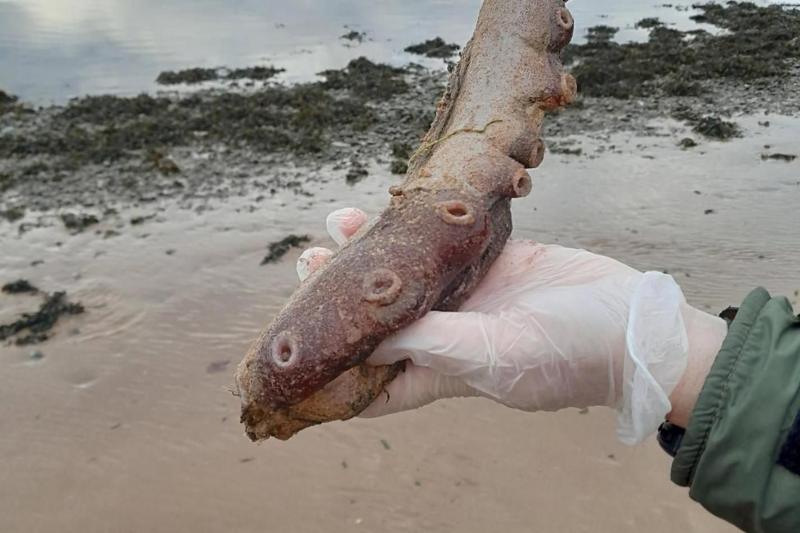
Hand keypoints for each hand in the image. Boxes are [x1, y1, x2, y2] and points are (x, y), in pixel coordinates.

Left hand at [298, 208, 727, 442]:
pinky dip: (414, 227)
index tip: (293, 348)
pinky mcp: (492, 260)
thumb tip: (367, 336)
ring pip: (405, 276)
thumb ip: (431, 344)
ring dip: (370, 254)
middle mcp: (447, 336)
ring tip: (333, 226)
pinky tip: (384, 206)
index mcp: (442, 372)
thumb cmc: (569, 355)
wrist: (632, 321)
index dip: (330, 371)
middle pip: (379, 320)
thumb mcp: (494, 356)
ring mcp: (469, 296)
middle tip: (305, 266)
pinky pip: (442, 242)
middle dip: (340, 298)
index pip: (371, 383)